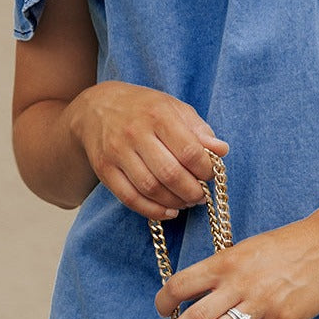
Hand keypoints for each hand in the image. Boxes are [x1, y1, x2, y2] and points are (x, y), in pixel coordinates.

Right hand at [67, 81, 228, 219]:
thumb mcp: (175, 109)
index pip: (189, 151)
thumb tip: (221, 151)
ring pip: (151, 189)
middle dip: (192, 191)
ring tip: (187, 202)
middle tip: (201, 195)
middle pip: (170, 174)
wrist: (97, 107)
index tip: (210, 174)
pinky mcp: (104, 170)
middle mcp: (135, 133)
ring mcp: (117, 152)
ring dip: (175, 202)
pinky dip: (153, 211)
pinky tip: (169, 211)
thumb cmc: (145, 109)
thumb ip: (199, 130)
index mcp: (158, 115)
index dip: (205, 169)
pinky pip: (130, 198)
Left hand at [143, 216, 318, 318]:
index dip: (165, 301)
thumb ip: (223, 270)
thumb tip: (198, 295)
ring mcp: (261, 303)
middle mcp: (239, 282)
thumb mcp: (247, 248)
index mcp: (227, 260)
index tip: (161, 312)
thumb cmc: (288, 244)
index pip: (182, 284)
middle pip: (192, 317)